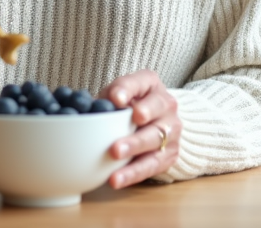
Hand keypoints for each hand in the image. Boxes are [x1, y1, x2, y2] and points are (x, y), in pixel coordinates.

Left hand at [99, 70, 179, 187]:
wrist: (158, 122)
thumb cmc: (130, 105)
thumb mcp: (117, 96)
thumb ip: (106, 99)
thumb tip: (88, 108)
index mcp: (150, 84)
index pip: (140, 82)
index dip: (127, 89)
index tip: (115, 99)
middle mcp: (166, 104)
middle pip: (155, 111)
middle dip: (135, 123)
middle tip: (118, 139)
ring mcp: (172, 129)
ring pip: (155, 140)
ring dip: (134, 149)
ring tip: (114, 157)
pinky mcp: (170, 153)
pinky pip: (152, 165)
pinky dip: (133, 172)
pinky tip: (117, 178)